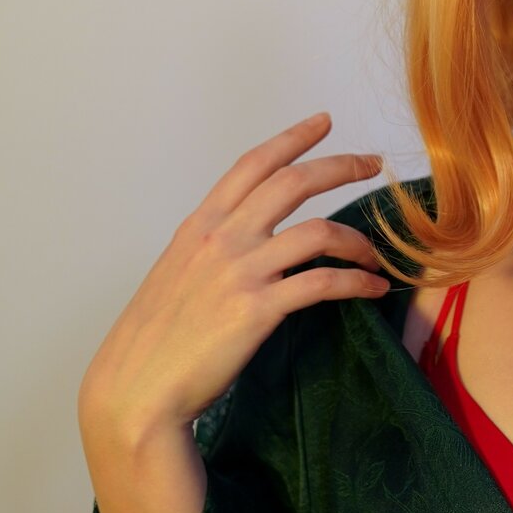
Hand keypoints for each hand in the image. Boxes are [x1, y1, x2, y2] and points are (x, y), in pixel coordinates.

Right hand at [78, 111, 388, 439]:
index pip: (251, 165)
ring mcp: (239, 272)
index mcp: (199, 227)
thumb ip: (210, 251)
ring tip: (375, 254)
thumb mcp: (175, 276)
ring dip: (358, 239)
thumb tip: (243, 242)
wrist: (136, 390)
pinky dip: (357, 282)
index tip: (323, 122)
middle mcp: (220, 239)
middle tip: (373, 164)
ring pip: (319, 231)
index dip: (291, 139)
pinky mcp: (258, 309)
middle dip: (341, 166)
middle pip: (293, 182)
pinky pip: (323, 283)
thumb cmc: (155, 342)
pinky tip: (372, 288)